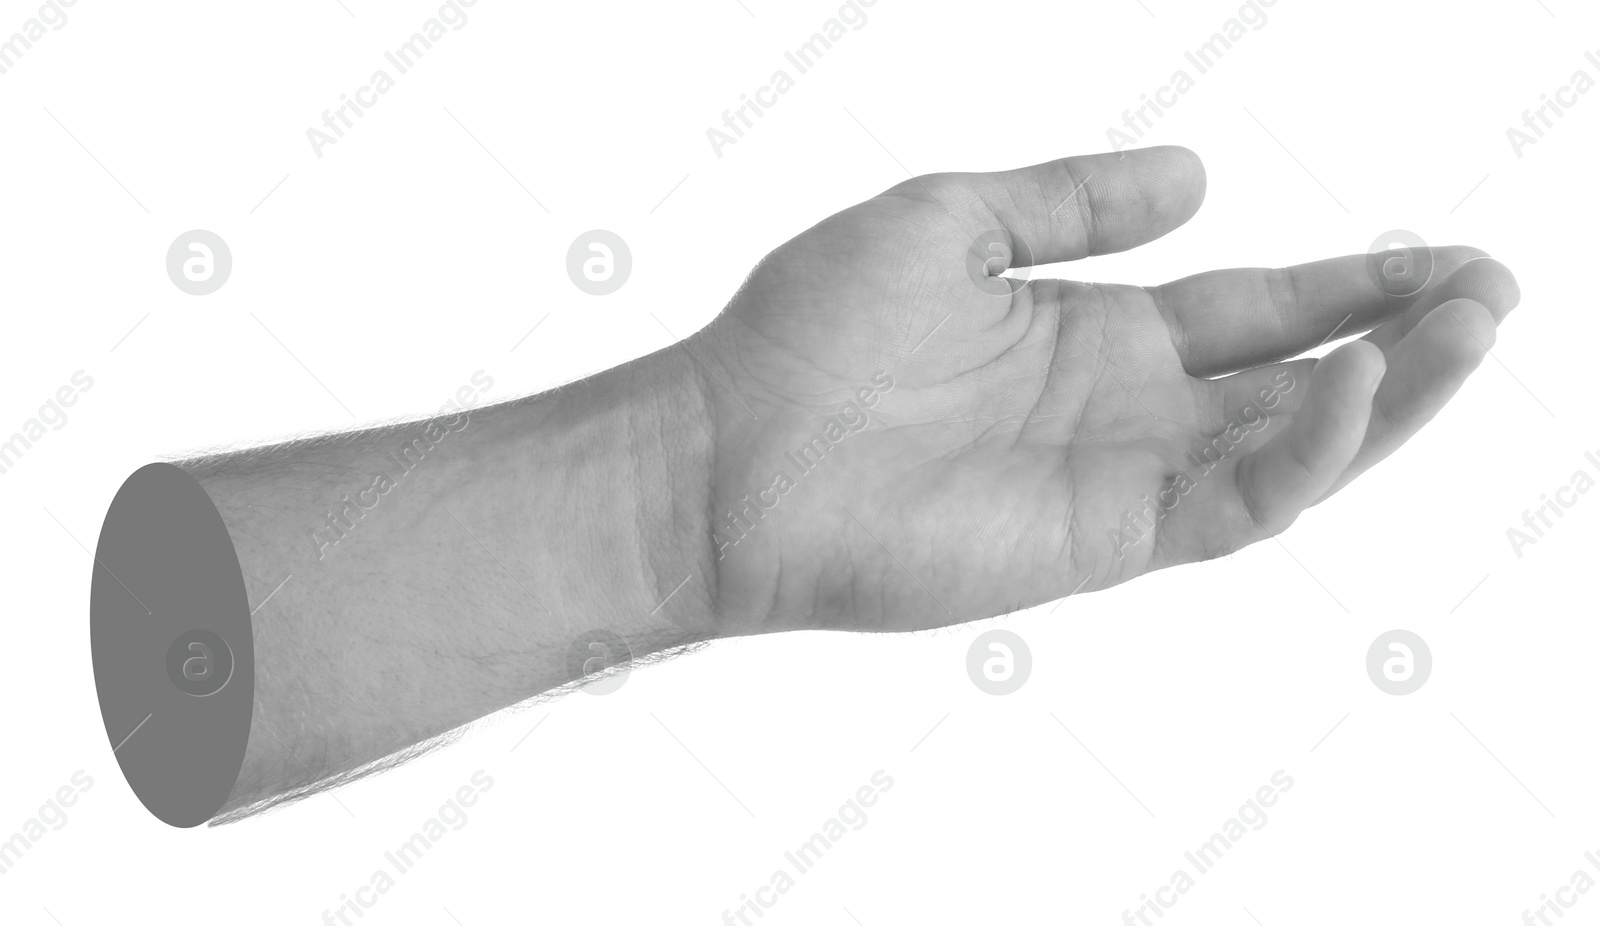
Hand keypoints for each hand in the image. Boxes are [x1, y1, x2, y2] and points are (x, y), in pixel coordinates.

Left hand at [689, 146, 1518, 633]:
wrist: (730, 449)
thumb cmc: (811, 332)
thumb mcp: (951, 219)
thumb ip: (1072, 201)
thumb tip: (1197, 174)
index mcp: (1096, 335)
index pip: (1256, 310)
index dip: (1351, 281)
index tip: (1440, 254)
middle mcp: (1122, 411)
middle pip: (1298, 377)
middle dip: (1400, 335)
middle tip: (1490, 291)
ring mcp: (1119, 480)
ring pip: (1291, 446)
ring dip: (1389, 393)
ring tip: (1469, 327)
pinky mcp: (1101, 539)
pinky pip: (1232, 502)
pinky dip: (1303, 450)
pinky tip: (1354, 381)